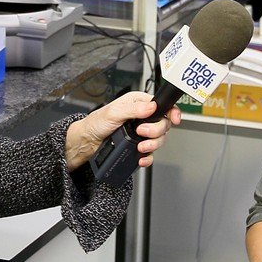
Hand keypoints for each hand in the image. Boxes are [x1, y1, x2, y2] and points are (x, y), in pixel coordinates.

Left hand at [63, 91, 181, 171]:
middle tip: (142, 132)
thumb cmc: (96, 123)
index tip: (173, 119)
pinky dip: (148, 157)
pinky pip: (150, 153)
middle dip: (156, 131)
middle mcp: (142, 117)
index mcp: (138, 103)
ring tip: (140, 146)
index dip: (171, 112)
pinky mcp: (138, 146)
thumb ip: (133, 109)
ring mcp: (141, 133)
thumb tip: (151, 107)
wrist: (87, 142)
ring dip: (152, 144)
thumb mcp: (114, 112)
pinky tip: (141, 158)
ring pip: (159, 140)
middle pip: (163, 124)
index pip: (162, 106)